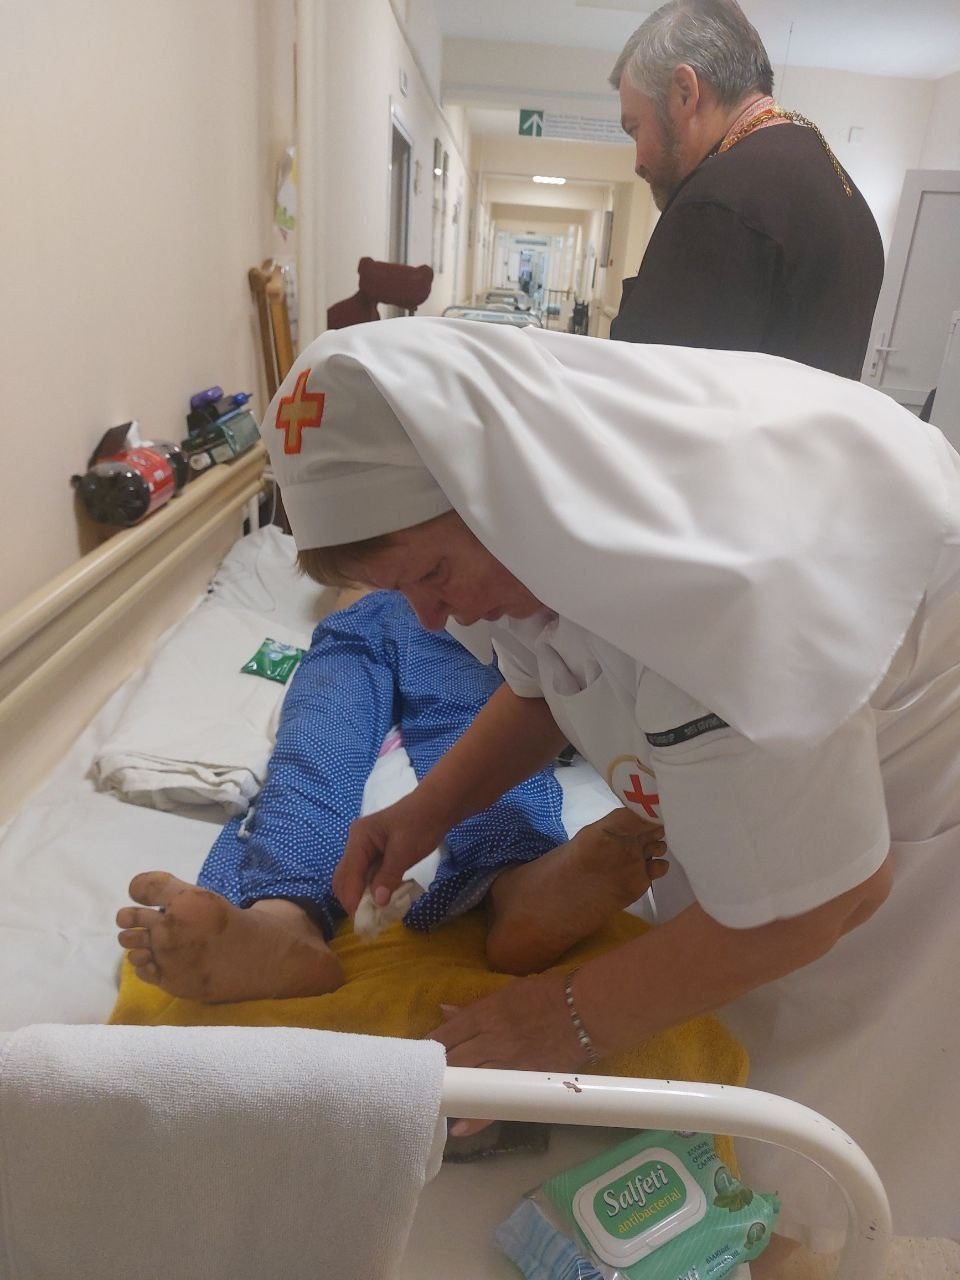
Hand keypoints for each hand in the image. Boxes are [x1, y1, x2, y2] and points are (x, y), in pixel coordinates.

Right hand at [333, 793, 448, 915]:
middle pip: (345, 877)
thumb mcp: (405, 851)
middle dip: (353, 899)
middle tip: (368, 920)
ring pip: (356, 878)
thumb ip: (389, 876)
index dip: (352, 899)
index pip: (347, 874)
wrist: (438, 806)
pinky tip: (383, 899)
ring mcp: (366, 847)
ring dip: (363, 896)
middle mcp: (357, 843)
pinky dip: (373, 888)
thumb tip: (377, 902)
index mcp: (359, 838)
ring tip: (375, 914)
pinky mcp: (376, 853)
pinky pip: (368, 875)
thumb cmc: (421, 824)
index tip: (361, 921)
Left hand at [431, 973, 592, 1136]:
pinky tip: (458, 1127)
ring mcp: (506, 1061)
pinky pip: (495, 1101)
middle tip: (420, 1081)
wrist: (585, 1010)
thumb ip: (474, 1006)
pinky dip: (476, 1117)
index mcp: (485, 1013)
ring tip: (434, 1101)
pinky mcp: (523, 1079)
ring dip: (452, 1090)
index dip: (429, 1046)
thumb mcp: (507, 992)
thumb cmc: (547, 995)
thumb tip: (444, 1010)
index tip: (415, 1057)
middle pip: (452, 1058)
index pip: (447, 1033)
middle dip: (435, 1070)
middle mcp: (490, 1038)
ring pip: (469, 1079)